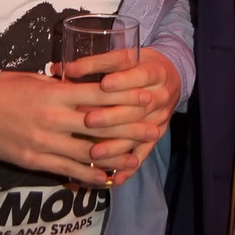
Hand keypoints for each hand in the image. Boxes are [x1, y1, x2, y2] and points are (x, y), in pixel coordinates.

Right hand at [0, 69, 158, 186]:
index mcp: (56, 94)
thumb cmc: (6, 87)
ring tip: (137, 159)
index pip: (98, 96)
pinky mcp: (35, 160)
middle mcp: (54, 119)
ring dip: (115, 158)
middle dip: (129, 129)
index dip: (125, 98)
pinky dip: (89, 175)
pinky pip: (67, 170)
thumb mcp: (38, 80)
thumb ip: (64, 87)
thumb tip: (89, 88)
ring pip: (87, 154)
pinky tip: (106, 178)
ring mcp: (45, 142)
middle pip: (100, 126)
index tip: (147, 98)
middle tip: (153, 129)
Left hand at [78, 47, 181, 185]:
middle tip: (89, 121)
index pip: (139, 74)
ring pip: (140, 134)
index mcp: (155, 70)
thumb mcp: (125, 57)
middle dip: (113, 115)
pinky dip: (130, 166)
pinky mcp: (158, 134)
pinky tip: (115, 178)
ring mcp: (161, 117)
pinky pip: (144, 152)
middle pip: (138, 108)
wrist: (170, 76)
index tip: (103, 85)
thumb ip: (97, 63)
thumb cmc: (139, 65)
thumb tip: (63, 69)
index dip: (122, 80)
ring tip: (94, 153)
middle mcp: (161, 95)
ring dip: (117, 144)